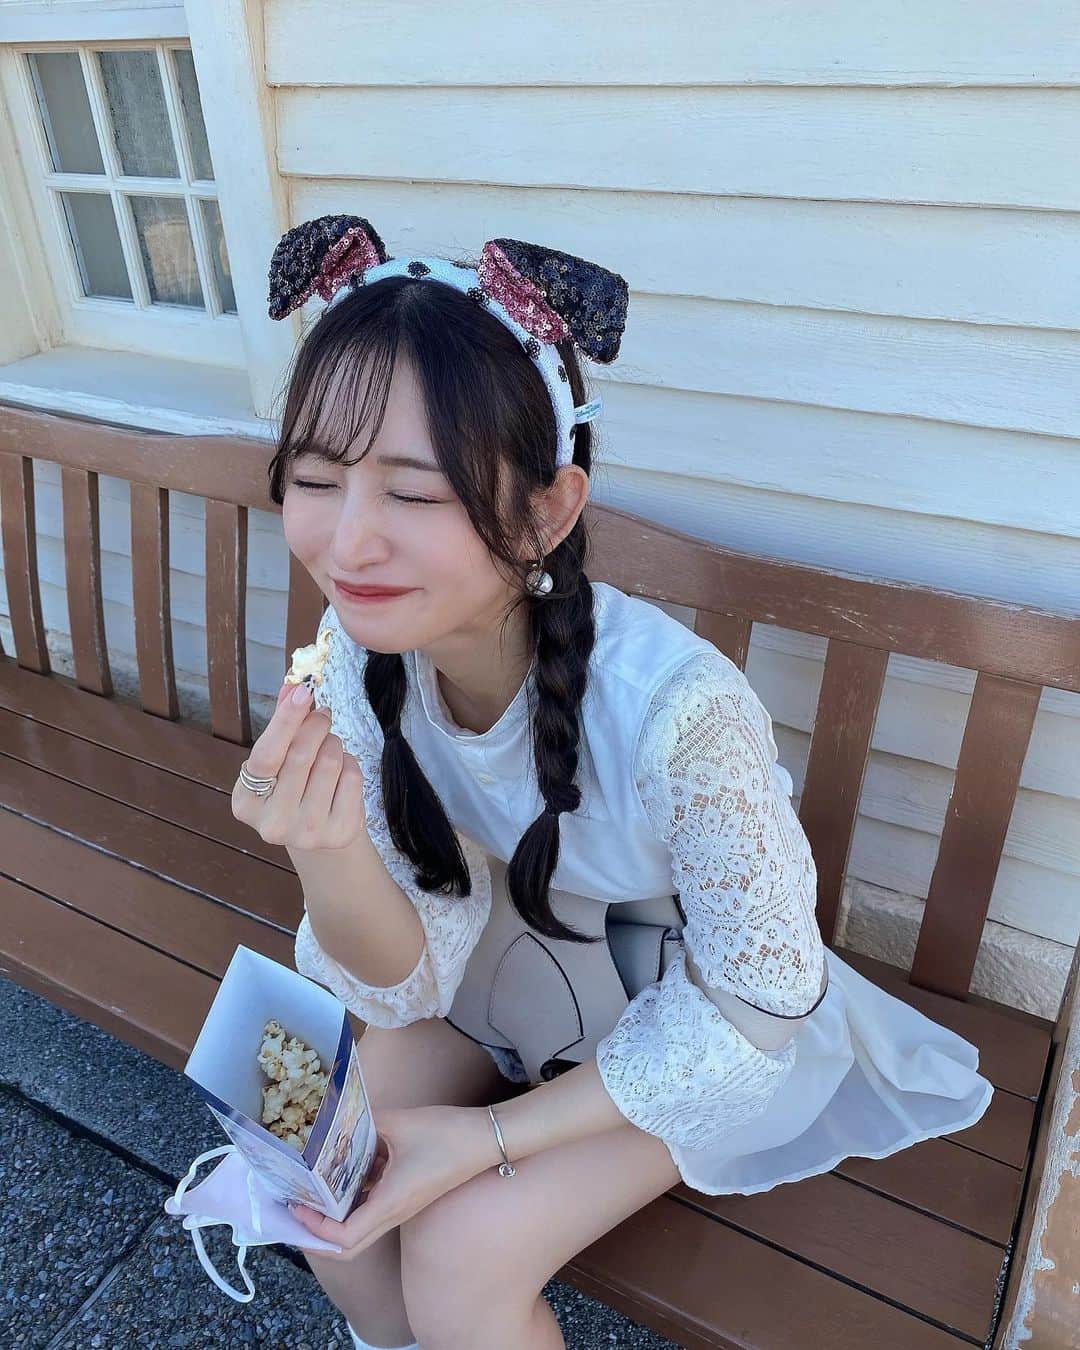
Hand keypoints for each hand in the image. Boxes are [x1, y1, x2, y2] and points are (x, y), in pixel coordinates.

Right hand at [231, 679, 366, 851]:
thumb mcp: (279, 759)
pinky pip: (352, 777)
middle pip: (301, 755)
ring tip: (329, 749)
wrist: (318, 833)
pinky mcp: (339, 834)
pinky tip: (340, 773)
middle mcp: (272, 823)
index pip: (266, 755)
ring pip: (330, 762)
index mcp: (246, 802)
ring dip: (334, 744)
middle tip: (322, 715)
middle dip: (316, 725)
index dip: (286, 720)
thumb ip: (282, 724)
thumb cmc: (294, 787)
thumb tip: (292, 686)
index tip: (303, 690)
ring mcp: (306, 832)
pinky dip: (350, 763)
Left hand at [287, 1105, 495, 1259]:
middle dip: (317, 1238)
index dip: (316, 1231)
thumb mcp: (400, 1122)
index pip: (345, 1238)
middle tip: (295, 1214)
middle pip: (349, 1248)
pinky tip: (344, 1172)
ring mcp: (402, 1207)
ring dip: (333, 1221)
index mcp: (391, 1202)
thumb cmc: (447, 1134)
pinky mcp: (408, 1196)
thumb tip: (337, 1117)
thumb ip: (365, 1120)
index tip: (298, 1207)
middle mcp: (395, 1213)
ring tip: (311, 1194)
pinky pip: (373, 1209)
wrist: (486, 1138)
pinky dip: (353, 1201)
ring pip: (360, 1231)